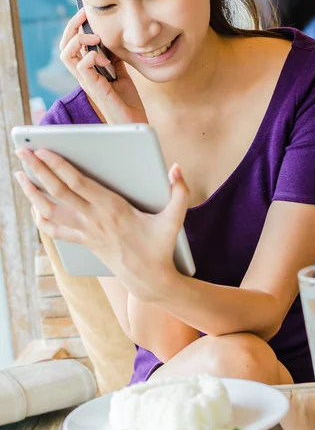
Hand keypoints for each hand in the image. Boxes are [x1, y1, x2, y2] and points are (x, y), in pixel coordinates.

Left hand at [15, 149, 187, 301]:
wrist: (149, 280)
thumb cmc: (161, 247)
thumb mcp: (174, 220)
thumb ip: (179, 192)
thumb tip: (176, 168)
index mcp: (113, 209)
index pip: (78, 183)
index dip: (58, 165)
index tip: (43, 149)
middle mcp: (95, 220)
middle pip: (58, 191)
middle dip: (37, 170)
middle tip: (22, 152)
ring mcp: (86, 232)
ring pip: (50, 210)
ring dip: (32, 193)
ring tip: (20, 176)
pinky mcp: (84, 242)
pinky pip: (56, 230)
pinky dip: (41, 218)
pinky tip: (35, 206)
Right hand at [59, 8, 146, 124]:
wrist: (134, 122)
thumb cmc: (127, 101)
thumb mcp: (121, 73)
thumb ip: (114, 59)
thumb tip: (114, 41)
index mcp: (88, 70)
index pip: (72, 45)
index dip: (76, 27)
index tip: (87, 13)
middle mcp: (83, 75)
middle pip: (63, 46)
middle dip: (72, 26)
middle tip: (85, 14)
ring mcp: (86, 81)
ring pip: (66, 54)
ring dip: (79, 39)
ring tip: (96, 38)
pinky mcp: (94, 88)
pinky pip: (81, 65)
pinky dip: (92, 56)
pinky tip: (106, 60)